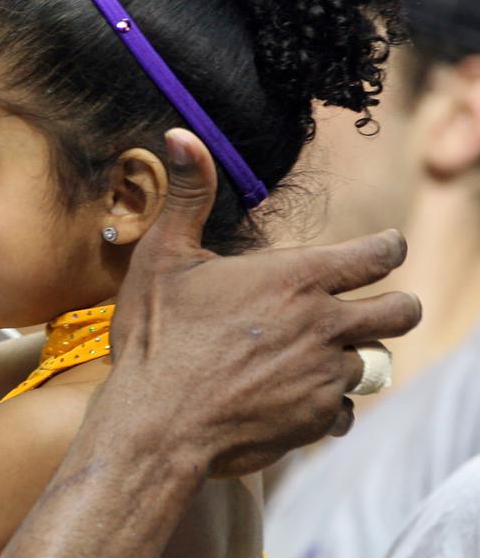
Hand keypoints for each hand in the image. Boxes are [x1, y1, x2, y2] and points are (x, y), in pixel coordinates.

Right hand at [105, 129, 420, 476]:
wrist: (157, 423)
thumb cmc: (157, 336)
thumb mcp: (164, 256)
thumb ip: (187, 194)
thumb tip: (180, 133)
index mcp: (296, 278)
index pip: (380, 254)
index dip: (386, 249)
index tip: (381, 251)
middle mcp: (325, 325)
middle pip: (400, 311)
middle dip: (393, 305)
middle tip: (367, 308)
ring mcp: (327, 377)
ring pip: (374, 362)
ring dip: (352, 357)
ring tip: (316, 357)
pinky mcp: (319, 420)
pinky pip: (347, 410)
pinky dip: (329, 404)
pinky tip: (294, 399)